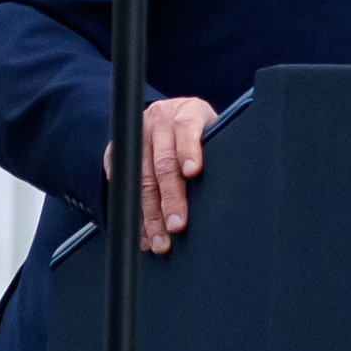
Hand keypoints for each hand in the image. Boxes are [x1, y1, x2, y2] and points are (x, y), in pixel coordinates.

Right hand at [103, 96, 212, 254]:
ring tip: (159, 239)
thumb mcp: (214, 131)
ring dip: (150, 214)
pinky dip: (134, 212)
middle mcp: (159, 120)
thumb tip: (232, 187)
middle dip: (170, 197)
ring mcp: (137, 135)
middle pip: (163, 162)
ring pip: (142, 179)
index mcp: (188, 111)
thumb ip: (216, 150)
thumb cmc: (201, 132)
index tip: (193, 172)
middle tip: (177, 225)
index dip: (189, 149)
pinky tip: (143, 232)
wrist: (170, 115)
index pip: (187, 127)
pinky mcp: (118, 150)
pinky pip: (123, 185)